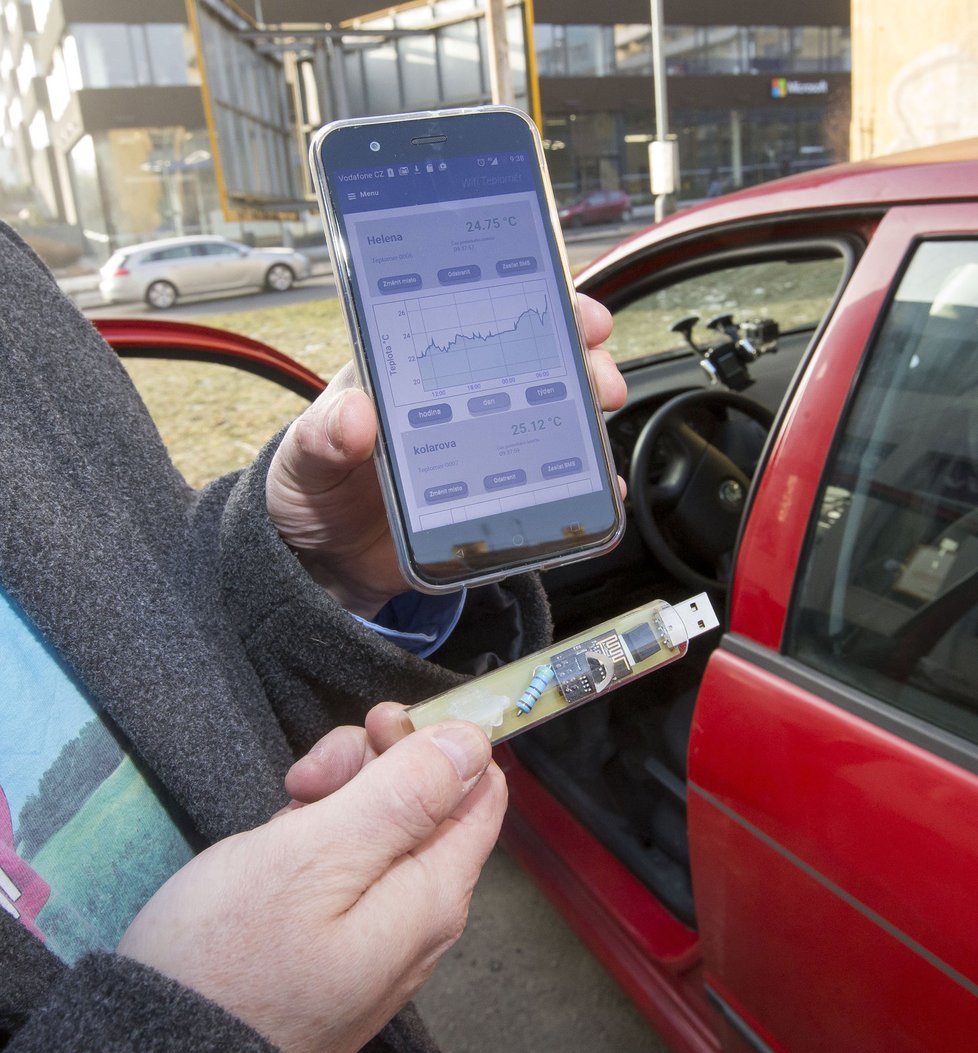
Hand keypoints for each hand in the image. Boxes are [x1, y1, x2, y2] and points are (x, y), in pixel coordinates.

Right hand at [118, 713, 504, 1052]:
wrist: (158, 1050)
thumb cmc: (227, 960)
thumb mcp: (315, 857)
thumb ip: (402, 797)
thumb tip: (473, 743)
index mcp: (432, 892)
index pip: (479, 787)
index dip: (435, 741)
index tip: (377, 727)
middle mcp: (419, 913)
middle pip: (428, 798)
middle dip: (373, 763)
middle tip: (311, 778)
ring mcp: (378, 927)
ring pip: (382, 821)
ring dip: (338, 793)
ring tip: (288, 805)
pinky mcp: (338, 934)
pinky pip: (348, 859)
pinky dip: (316, 831)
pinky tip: (281, 839)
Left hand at [266, 293, 626, 617]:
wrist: (326, 564)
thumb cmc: (312, 491)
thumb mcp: (303, 460)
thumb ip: (321, 437)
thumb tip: (356, 416)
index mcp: (413, 373)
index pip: (477, 318)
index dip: (528, 301)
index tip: (565, 303)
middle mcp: (460, 404)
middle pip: (533, 364)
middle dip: (577, 355)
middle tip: (598, 370)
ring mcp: (484, 451)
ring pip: (551, 419)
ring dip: (587, 413)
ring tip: (601, 420)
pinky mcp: (497, 500)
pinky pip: (550, 486)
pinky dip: (584, 487)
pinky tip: (601, 491)